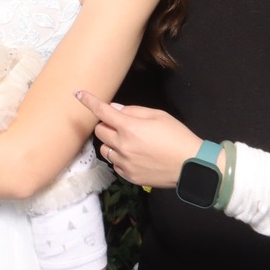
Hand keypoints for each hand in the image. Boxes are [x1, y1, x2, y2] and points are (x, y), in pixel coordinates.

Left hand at [74, 89, 201, 188]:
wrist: (191, 164)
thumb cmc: (177, 136)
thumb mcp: (158, 115)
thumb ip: (133, 111)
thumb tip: (114, 109)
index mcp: (129, 127)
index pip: (102, 111)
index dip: (88, 101)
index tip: (78, 94)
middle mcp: (122, 146)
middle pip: (100, 131)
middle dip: (107, 125)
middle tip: (122, 125)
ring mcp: (124, 163)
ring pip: (104, 149)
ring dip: (111, 143)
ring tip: (129, 143)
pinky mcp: (128, 176)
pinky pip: (114, 164)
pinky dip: (119, 157)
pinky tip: (134, 156)